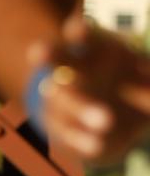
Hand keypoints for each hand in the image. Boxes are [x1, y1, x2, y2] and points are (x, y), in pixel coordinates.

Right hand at [30, 18, 149, 166]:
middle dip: (48, 53)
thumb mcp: (145, 77)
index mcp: (96, 48)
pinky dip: (82, 139)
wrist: (112, 119)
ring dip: (83, 109)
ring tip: (106, 121)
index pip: (87, 36)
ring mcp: (62, 99)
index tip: (76, 30)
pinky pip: (67, 132)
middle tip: (38, 51)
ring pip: (65, 100)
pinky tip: (97, 145)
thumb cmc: (131, 83)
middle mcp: (73, 69)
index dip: (80, 32)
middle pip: (57, 57)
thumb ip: (149, 84)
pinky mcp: (60, 127)